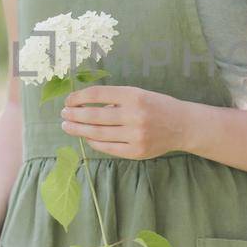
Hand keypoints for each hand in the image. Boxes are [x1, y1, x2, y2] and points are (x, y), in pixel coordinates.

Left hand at [60, 85, 186, 159]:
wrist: (183, 125)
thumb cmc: (157, 106)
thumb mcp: (139, 94)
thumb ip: (115, 100)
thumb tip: (86, 107)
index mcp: (134, 95)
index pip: (98, 94)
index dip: (79, 97)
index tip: (68, 100)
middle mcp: (135, 115)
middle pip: (94, 116)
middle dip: (74, 115)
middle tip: (63, 114)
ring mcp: (136, 135)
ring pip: (98, 133)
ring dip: (78, 130)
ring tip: (67, 126)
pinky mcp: (136, 151)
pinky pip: (108, 148)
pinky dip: (94, 142)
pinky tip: (86, 137)